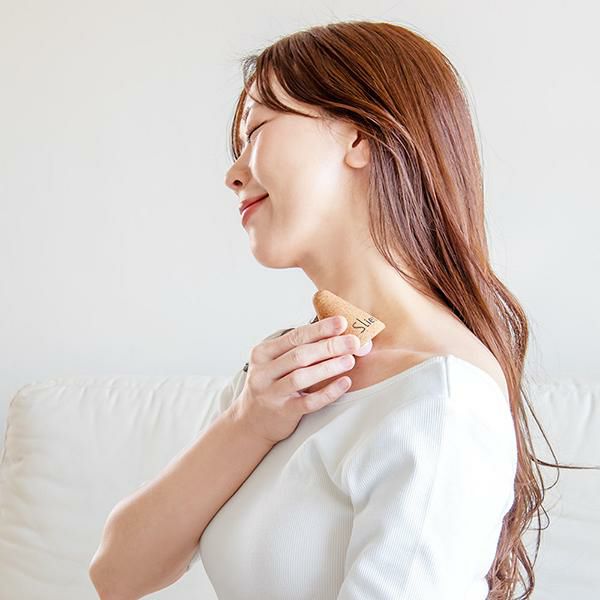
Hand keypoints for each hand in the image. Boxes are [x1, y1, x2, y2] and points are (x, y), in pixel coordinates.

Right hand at [231, 315, 366, 444]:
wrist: (251, 421)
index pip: (295, 336)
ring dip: (329, 367)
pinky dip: (328, 392)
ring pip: (302, 377)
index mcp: (263, 353)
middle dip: (329, 346)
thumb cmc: (272, 385)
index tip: (341, 322)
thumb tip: (340, 336)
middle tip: (353, 341)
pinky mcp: (282, 412)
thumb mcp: (276, 363)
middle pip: (299, 355)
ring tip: (350, 360)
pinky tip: (344, 382)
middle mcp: (263, 372)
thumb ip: (301, 349)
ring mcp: (271, 393)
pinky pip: (309, 402)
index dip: (320, 329)